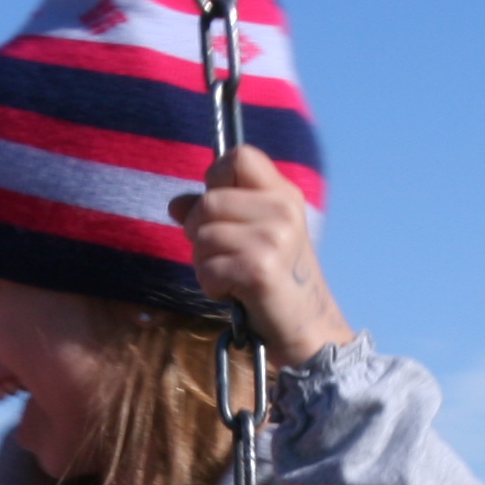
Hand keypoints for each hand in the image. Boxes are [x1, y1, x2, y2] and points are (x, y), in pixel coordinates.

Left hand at [170, 145, 352, 362]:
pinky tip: (235, 293)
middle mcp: (283, 210)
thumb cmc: (275, 281)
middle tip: (223, 255)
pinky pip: (207, 268)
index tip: (223, 210)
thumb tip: (175, 204)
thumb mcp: (252, 237)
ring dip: (206, 263)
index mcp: (284, 194)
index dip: (217, 179)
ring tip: (232, 277)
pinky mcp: (260, 270)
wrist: (308, 329)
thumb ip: (216, 214)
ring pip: (203, 237)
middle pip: (208, 201)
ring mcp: (274, 239)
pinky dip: (212, 287)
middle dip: (200, 232)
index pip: (239, 155)